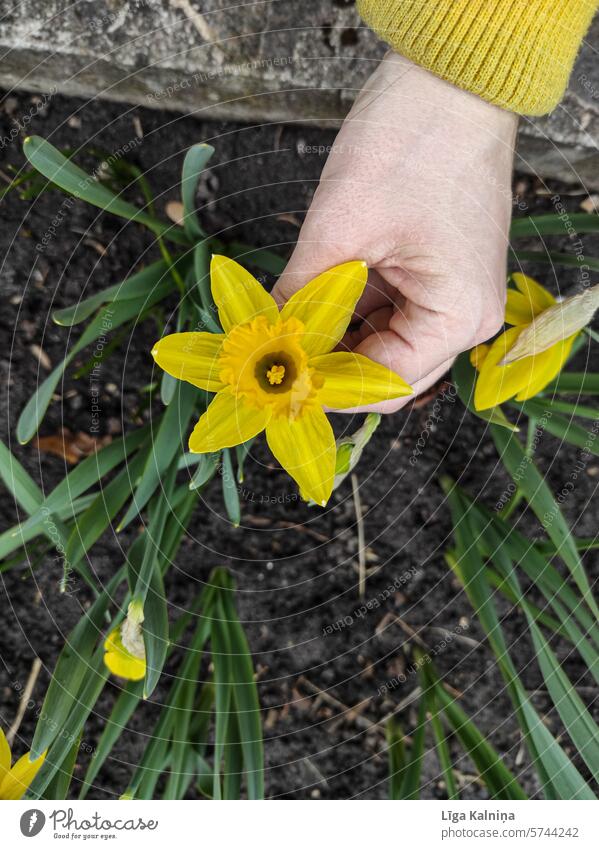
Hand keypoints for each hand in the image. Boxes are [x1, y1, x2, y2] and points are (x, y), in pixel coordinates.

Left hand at [272, 52, 517, 411]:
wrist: (447, 82)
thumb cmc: (409, 142)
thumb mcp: (339, 228)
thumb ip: (299, 296)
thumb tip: (262, 343)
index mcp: (457, 316)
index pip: (384, 383)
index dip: (326, 389)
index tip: (274, 386)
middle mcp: (465, 317)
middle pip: (387, 372)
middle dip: (328, 370)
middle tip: (271, 367)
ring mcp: (452, 296)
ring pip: (382, 346)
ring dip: (333, 344)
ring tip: (281, 336)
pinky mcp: (434, 276)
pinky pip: (386, 315)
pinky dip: (346, 315)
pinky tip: (307, 309)